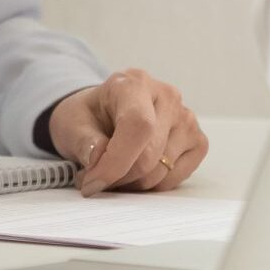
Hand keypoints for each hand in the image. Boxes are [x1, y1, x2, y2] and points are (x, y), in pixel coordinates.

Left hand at [46, 70, 207, 194]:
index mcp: (135, 83)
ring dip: (131, 184)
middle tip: (94, 179)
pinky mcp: (198, 142)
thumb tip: (97, 157)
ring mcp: (187, 119)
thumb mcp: (72, 123)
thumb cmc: (89, 117)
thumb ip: (83, 140)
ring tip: (111, 173)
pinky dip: (151, 185)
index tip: (92, 182)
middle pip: (149, 156)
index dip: (116, 161)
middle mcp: (168, 97)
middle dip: (117, 177)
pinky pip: (175, 179)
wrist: (105, 113)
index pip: (138, 126)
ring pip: (162, 172)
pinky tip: (134, 172)